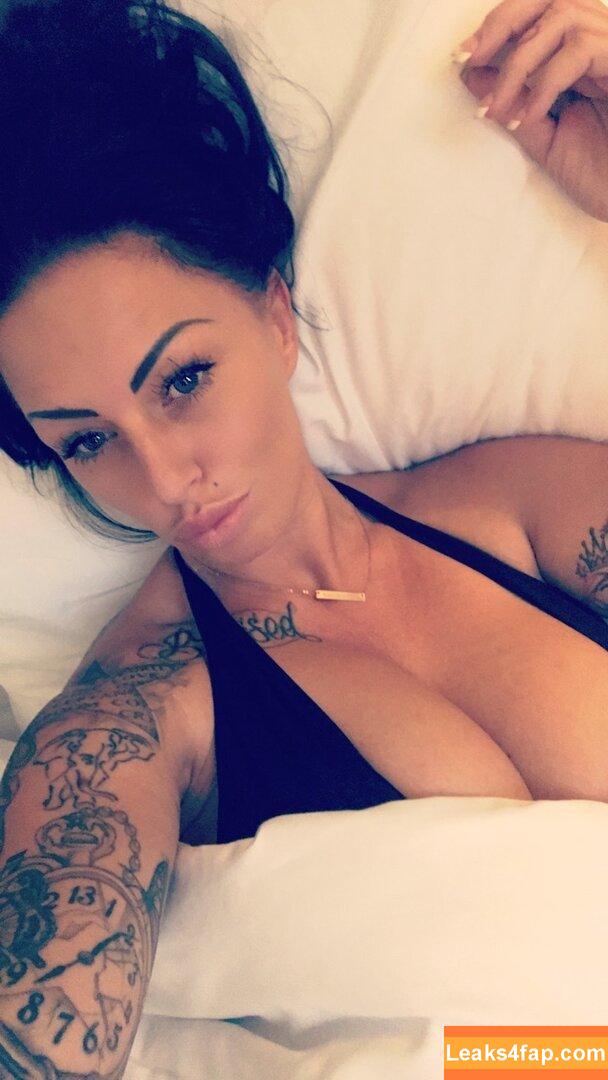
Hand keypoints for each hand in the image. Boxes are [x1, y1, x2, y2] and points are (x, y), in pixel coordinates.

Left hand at [454, 0, 607, 220]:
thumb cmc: (600, 173)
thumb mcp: (543, 136)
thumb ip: (512, 102)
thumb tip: (472, 74)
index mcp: (582, 55)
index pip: (539, 12)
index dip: (498, 25)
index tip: (463, 57)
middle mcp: (602, 42)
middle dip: (503, 22)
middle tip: (470, 57)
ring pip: (563, 17)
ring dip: (519, 62)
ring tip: (498, 106)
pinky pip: (582, 51)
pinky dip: (546, 82)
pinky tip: (529, 116)